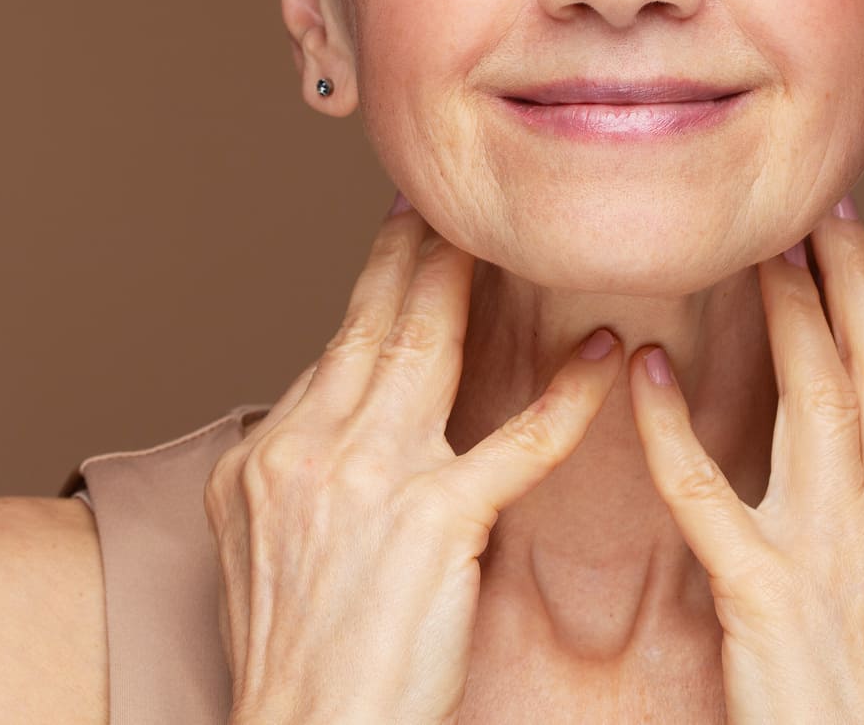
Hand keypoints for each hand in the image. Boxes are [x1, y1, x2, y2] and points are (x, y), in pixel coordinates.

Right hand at [205, 197, 626, 724]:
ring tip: (507, 231)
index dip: (376, 289)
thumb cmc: (297, 668)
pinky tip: (604, 356)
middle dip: (413, 250)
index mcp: (266, 457)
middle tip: (444, 195)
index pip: (335, 352)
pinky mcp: (432, 521)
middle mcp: (308, 449)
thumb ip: (295, 476)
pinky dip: (567, 396)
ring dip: (471, 280)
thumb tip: (327, 421)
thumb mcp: (258, 552)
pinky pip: (515, 441)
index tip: (401, 235)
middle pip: (373, 323)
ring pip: (428, 348)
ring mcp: (367, 479)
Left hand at [628, 196, 863, 724]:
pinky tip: (642, 373)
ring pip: (815, 403)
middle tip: (811, 199)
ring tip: (751, 245)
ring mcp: (838, 561)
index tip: (849, 234)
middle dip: (844, 275)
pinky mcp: (770, 602)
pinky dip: (673, 431)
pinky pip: (709, 498)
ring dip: (785, 315)